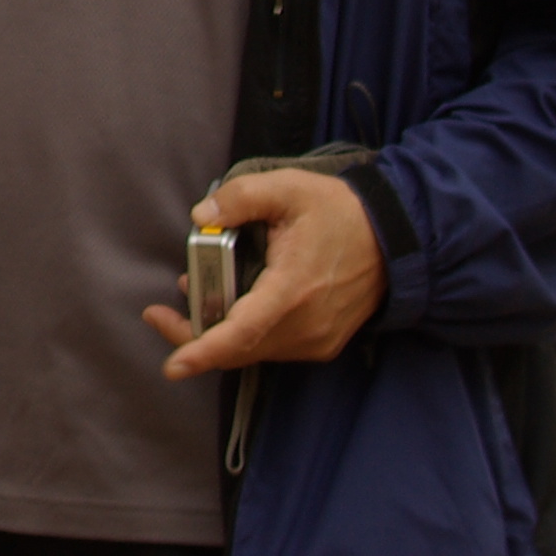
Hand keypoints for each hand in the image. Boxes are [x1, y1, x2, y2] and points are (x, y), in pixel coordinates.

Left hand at [145, 168, 387, 376]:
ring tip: (194, 292)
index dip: (203, 350)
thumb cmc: (340, 212)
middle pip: (238, 348)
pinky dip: (245, 333)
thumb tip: (201, 215)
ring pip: (254, 350)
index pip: (242, 333)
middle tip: (158, 315)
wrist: (396, 240)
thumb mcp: (288, 188)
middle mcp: (306, 325)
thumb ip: (241, 197)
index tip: (173, 366)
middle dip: (193, 337)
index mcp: (293, 290)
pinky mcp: (322, 343)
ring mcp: (316, 340)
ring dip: (219, 331)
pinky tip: (232, 302)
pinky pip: (272, 347)